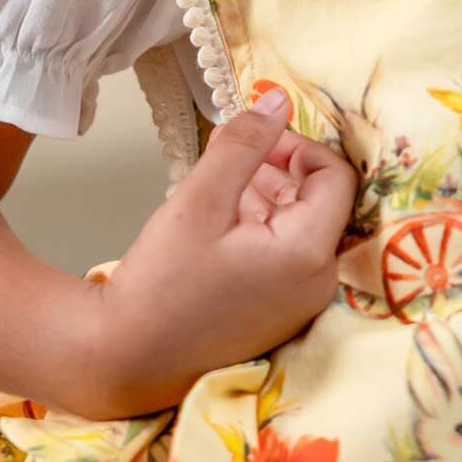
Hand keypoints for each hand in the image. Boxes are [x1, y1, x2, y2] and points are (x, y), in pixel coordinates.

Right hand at [96, 91, 358, 413]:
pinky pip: (287, 255)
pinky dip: (260, 228)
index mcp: (309, 252)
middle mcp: (319, 281)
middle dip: (279, 170)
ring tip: (218, 189)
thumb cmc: (161, 283)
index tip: (254, 140)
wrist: (127, 360)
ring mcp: (301, 303)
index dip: (298, 146)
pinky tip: (219, 223)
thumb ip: (244, 145)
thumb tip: (278, 101)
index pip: (334, 175)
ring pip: (301, 225)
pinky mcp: (280, 314)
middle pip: (320, 200)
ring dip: (267, 196)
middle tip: (228, 157)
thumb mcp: (200, 201)